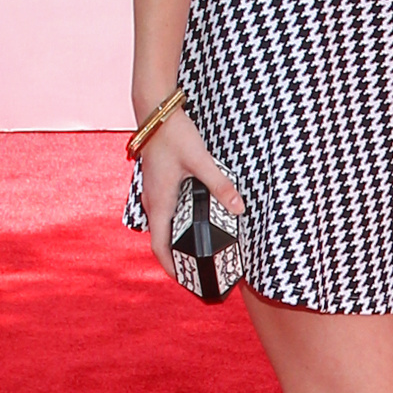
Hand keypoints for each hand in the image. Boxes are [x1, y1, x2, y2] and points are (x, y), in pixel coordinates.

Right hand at [137, 108, 243, 287]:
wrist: (155, 111)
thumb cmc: (173, 135)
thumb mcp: (200, 160)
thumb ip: (220, 185)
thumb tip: (239, 208)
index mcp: (159, 203)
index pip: (159, 247)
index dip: (171, 267)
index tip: (186, 280)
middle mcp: (153, 201)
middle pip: (162, 239)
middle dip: (178, 257)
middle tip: (199, 268)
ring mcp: (154, 192)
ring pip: (164, 225)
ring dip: (179, 239)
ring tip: (200, 248)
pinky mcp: (160, 183)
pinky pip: (168, 210)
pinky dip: (179, 221)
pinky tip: (198, 218)